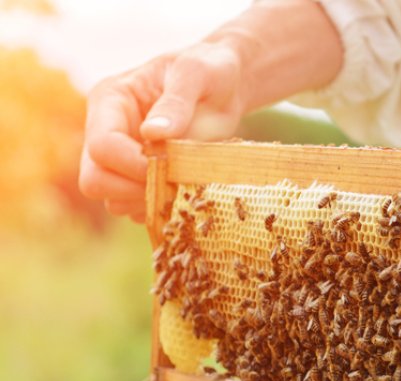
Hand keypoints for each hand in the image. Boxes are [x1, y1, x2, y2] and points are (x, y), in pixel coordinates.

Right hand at [79, 43, 245, 222]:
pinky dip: (158, 209)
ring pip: (113, 201)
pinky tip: (182, 192)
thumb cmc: (209, 70)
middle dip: (133, 189)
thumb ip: (176, 103)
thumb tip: (153, 134)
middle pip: (95, 180)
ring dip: (148, 202)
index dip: (133, 165)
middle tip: (174, 183)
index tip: (170, 165)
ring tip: (182, 185)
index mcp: (110, 102)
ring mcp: (120, 158)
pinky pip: (135, 209)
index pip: (102, 147)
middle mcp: (106, 131)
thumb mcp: (196, 74)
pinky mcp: (137, 177)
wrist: (225, 85)